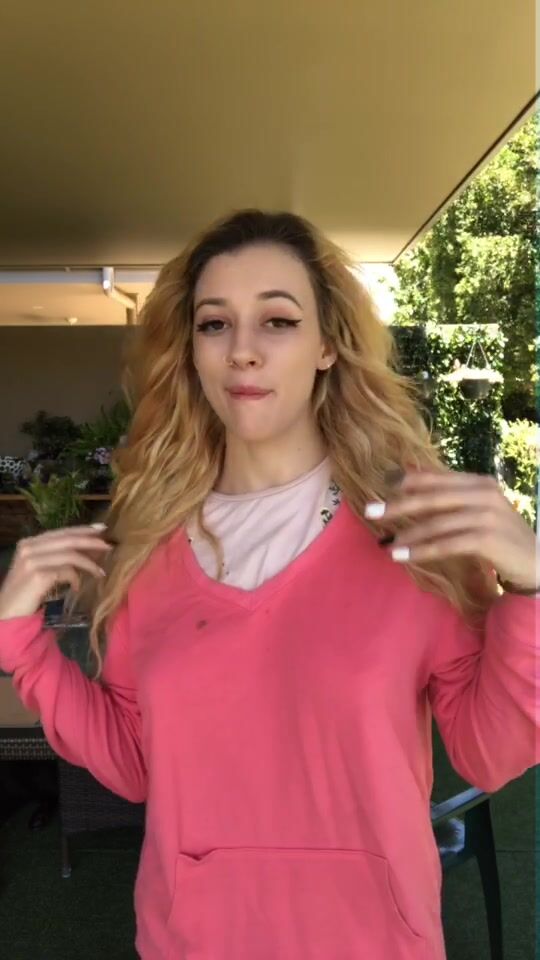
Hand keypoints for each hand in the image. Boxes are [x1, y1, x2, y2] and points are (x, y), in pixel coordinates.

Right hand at [0, 526, 112, 620]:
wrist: (7, 615)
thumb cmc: (26, 594)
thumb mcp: (40, 569)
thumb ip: (58, 557)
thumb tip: (88, 549)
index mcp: (29, 543)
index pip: (61, 532)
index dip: (83, 530)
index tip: (102, 529)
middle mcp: (28, 547)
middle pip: (67, 540)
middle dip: (91, 542)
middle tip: (109, 546)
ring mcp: (31, 560)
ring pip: (70, 555)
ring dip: (89, 564)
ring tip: (100, 572)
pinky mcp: (37, 575)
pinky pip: (66, 571)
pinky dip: (76, 578)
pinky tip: (78, 587)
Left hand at [365, 468, 538, 591]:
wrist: (535, 562)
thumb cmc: (500, 536)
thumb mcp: (478, 510)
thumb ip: (451, 497)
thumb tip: (411, 483)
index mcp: (479, 482)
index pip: (437, 477)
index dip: (407, 481)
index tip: (380, 486)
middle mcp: (485, 493)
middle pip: (433, 497)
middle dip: (399, 504)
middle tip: (371, 512)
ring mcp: (488, 515)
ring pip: (438, 522)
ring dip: (409, 534)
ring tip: (387, 544)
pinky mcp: (488, 539)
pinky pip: (448, 544)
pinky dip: (424, 550)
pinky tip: (405, 556)